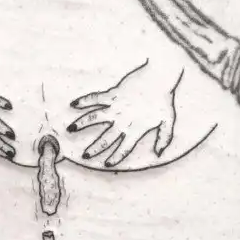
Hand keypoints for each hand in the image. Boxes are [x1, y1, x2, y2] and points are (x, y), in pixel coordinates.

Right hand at [67, 62, 182, 166]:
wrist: (160, 76)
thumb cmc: (164, 98)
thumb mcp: (168, 121)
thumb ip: (164, 138)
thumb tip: (159, 153)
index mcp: (136, 129)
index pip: (123, 148)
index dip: (115, 157)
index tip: (107, 163)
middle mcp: (123, 121)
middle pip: (106, 139)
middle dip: (94, 148)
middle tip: (85, 155)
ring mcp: (116, 107)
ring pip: (95, 118)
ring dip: (82, 124)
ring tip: (71, 129)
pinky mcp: (113, 93)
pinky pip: (96, 98)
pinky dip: (84, 100)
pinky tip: (74, 104)